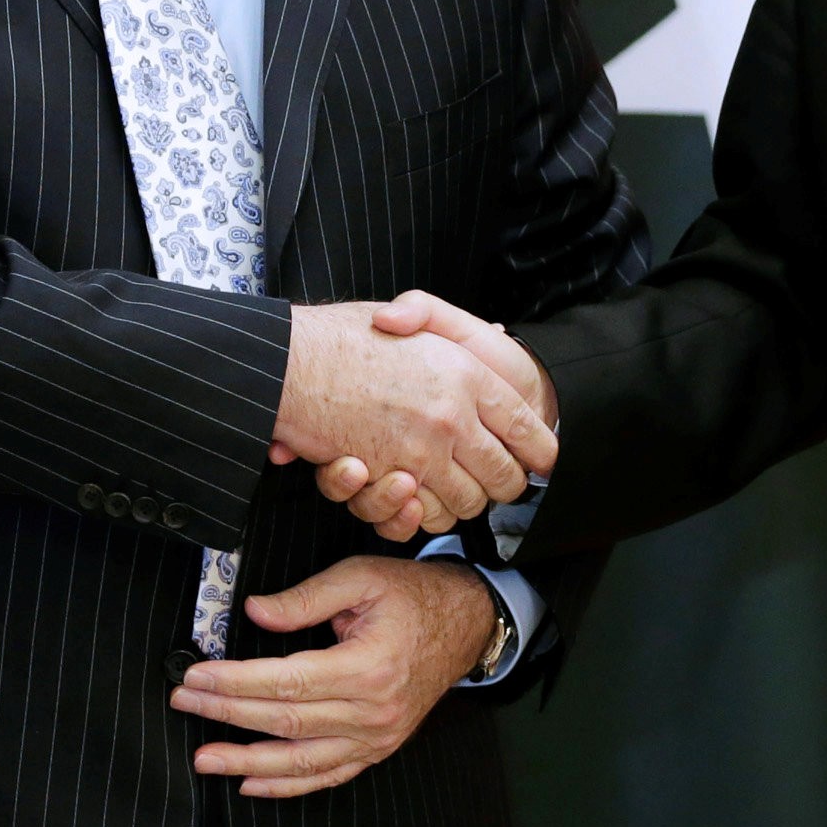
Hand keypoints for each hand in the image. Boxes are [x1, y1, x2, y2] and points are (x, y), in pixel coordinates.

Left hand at [172, 558, 494, 796]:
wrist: (465, 625)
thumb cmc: (413, 598)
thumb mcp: (361, 579)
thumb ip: (305, 598)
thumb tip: (255, 613)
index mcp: (368, 667)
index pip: (286, 681)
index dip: (234, 681)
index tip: (196, 676)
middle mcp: (373, 711)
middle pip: (285, 721)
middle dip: (227, 713)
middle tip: (185, 701)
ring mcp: (377, 737)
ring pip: (301, 761)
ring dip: (246, 762)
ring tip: (205, 758)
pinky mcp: (376, 749)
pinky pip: (327, 775)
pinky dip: (287, 786)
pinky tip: (251, 784)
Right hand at [272, 303, 552, 541]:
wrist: (286, 362)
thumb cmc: (348, 334)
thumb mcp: (412, 310)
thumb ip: (455, 324)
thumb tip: (497, 333)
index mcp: (468, 373)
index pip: (529, 428)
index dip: (540, 450)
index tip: (540, 460)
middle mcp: (452, 416)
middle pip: (506, 477)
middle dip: (505, 485)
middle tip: (497, 480)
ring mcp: (421, 453)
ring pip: (469, 503)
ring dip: (464, 503)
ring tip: (454, 486)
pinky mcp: (387, 480)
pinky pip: (426, 516)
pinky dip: (425, 515)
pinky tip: (420, 498)